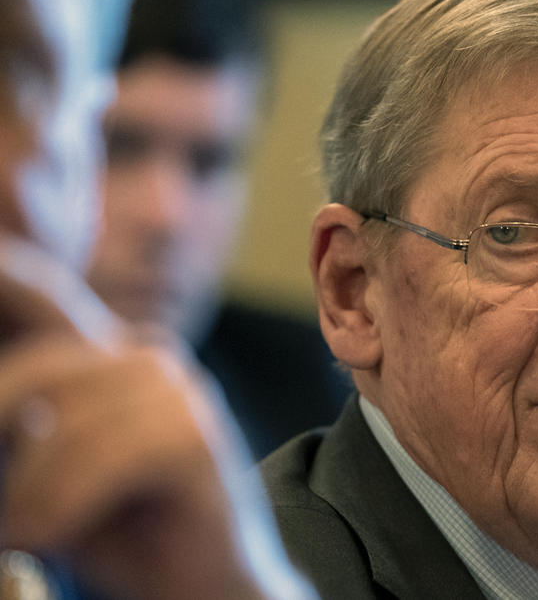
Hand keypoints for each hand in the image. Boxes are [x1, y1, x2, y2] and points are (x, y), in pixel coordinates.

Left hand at [0, 235, 315, 598]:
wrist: (209, 587)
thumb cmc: (124, 532)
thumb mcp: (53, 470)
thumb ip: (26, 424)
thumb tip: (7, 414)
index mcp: (117, 358)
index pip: (45, 297)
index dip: (10, 276)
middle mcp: (151, 359)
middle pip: (37, 369)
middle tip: (5, 516)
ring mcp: (179, 391)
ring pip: (61, 421)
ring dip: (25, 493)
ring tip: (26, 536)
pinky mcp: (193, 435)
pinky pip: (96, 458)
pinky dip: (57, 506)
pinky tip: (48, 538)